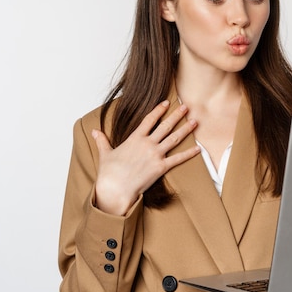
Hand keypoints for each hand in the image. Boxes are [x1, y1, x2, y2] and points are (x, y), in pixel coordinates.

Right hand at [92, 100, 199, 215]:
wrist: (115, 188)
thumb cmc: (109, 173)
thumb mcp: (105, 153)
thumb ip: (102, 140)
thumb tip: (93, 131)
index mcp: (134, 138)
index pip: (149, 120)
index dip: (159, 110)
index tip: (166, 103)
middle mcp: (147, 144)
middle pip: (165, 126)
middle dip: (177, 115)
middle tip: (186, 106)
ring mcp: (155, 155)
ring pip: (174, 139)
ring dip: (185, 129)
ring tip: (195, 121)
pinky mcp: (160, 168)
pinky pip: (177, 159)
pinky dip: (189, 154)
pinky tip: (198, 148)